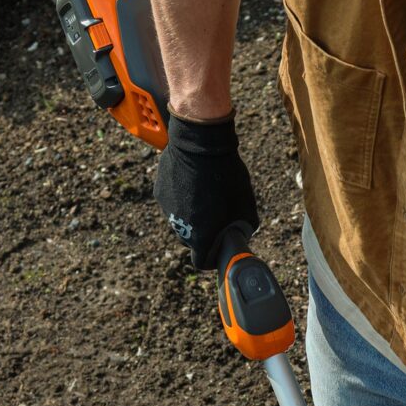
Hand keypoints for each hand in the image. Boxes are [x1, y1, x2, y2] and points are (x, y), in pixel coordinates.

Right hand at [154, 115, 256, 269]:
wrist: (200, 143)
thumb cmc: (227, 176)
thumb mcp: (246, 205)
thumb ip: (243, 229)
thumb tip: (239, 236)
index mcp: (200, 236)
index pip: (201, 262)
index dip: (212, 258)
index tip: (219, 248)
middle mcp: (179, 227)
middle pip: (191, 241)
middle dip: (203, 234)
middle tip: (217, 217)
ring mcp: (167, 209)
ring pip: (180, 221)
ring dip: (191, 215)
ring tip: (206, 195)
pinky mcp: (159, 191)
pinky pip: (171, 203)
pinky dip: (181, 198)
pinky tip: (193, 182)